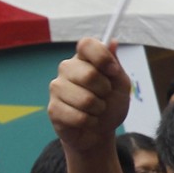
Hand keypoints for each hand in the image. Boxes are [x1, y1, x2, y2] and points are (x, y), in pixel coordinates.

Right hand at [48, 37, 131, 152]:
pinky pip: (78, 117)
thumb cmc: (111, 102)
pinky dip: (90, 121)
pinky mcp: (53, 109)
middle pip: (89, 74)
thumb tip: (113, 41)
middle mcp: (67, 69)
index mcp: (84, 58)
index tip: (114, 71)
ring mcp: (57, 88)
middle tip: (105, 95)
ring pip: (85, 99)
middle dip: (105, 90)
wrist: (100, 131)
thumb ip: (115, 63)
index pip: (86, 44)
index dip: (102, 57)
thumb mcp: (120, 83)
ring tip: (96, 109)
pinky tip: (87, 120)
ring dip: (98, 109)